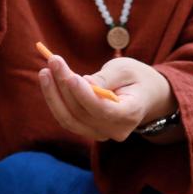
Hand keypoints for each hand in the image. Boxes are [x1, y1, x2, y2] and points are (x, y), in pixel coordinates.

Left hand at [36, 51, 174, 142]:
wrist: (146, 96)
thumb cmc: (136, 78)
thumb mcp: (126, 69)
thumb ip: (105, 78)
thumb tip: (84, 82)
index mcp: (131, 114)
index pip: (102, 110)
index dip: (84, 95)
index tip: (70, 75)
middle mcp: (116, 130)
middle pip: (82, 113)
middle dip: (63, 86)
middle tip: (53, 60)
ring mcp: (102, 134)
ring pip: (70, 119)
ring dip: (53, 95)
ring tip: (46, 70)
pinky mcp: (90, 131)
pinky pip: (68, 119)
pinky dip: (56, 100)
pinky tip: (50, 80)